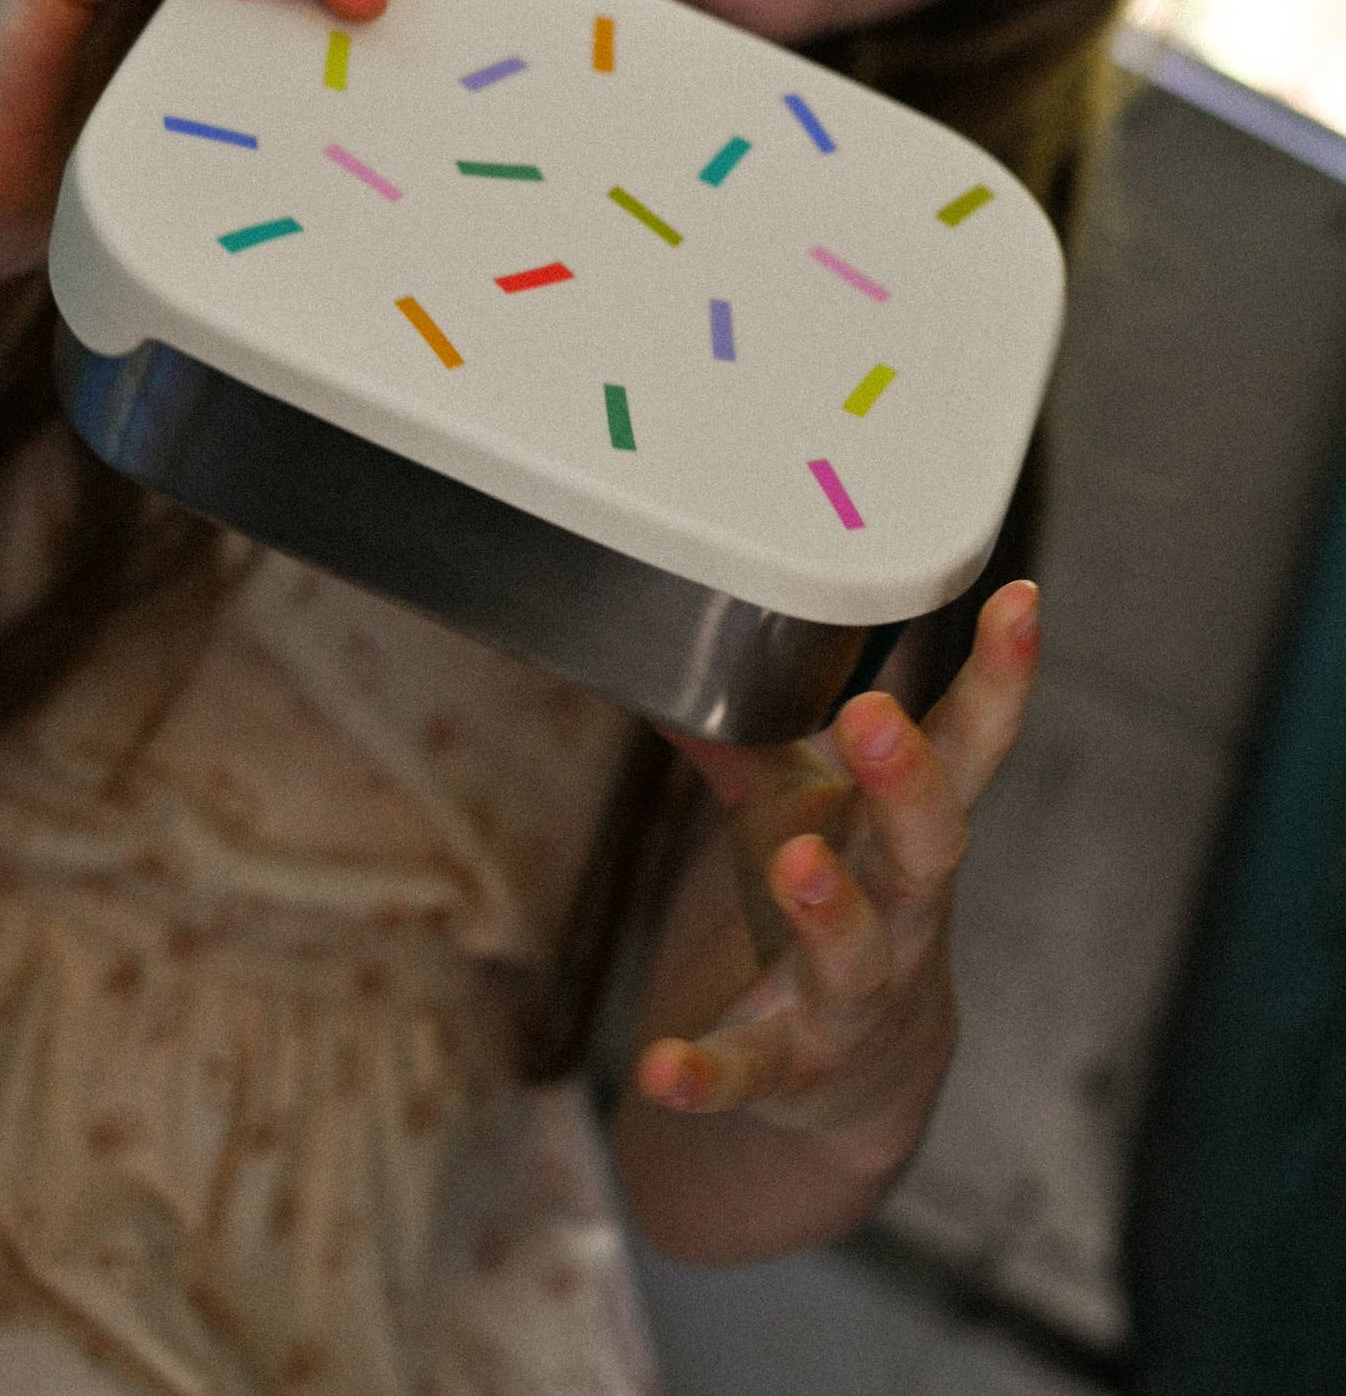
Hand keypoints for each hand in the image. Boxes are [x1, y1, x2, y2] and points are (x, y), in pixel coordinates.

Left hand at [635, 579, 1039, 1145]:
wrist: (864, 1076)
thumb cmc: (843, 899)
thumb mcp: (800, 805)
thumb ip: (745, 731)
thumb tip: (667, 643)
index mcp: (904, 830)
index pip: (968, 749)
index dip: (1001, 678)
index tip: (1021, 602)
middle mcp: (900, 912)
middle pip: (930, 847)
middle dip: (907, 783)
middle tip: (875, 718)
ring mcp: (852, 997)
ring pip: (856, 956)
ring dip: (830, 910)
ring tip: (797, 863)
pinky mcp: (793, 1068)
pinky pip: (751, 1070)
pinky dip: (708, 1073)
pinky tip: (659, 1070)